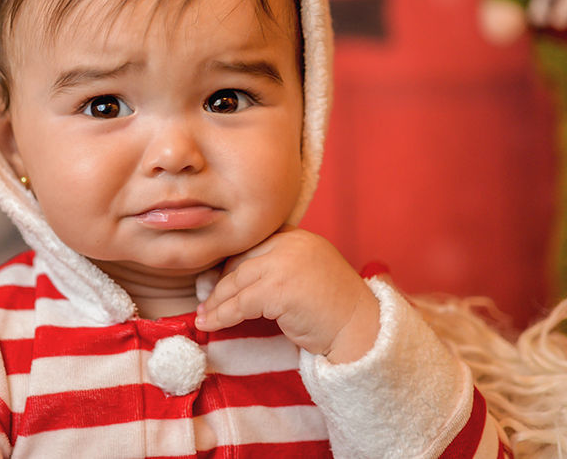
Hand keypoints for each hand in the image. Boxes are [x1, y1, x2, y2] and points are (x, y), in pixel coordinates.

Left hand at [195, 227, 379, 363]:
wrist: (362, 330)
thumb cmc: (336, 308)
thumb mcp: (308, 272)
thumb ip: (281, 265)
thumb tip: (240, 275)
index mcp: (297, 237)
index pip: (253, 245)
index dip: (232, 264)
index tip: (217, 280)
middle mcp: (290, 244)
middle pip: (241, 261)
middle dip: (220, 283)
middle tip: (206, 300)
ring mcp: (284, 265)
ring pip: (236, 281)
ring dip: (216, 301)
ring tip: (204, 314)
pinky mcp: (278, 290)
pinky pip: (240, 303)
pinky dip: (222, 315)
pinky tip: (210, 323)